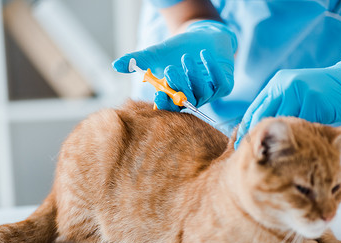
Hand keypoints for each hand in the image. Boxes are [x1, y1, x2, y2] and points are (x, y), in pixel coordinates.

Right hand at [113, 20, 236, 110]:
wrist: (203, 37)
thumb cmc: (177, 50)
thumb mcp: (156, 54)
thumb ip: (137, 61)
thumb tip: (115, 65)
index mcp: (174, 97)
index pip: (169, 107)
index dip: (164, 104)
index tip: (158, 96)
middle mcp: (191, 99)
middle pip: (185, 101)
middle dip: (177, 86)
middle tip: (170, 70)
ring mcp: (209, 94)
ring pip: (202, 93)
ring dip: (193, 76)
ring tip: (186, 58)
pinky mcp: (225, 86)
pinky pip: (220, 83)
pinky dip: (212, 69)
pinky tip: (204, 54)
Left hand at [235, 44, 340, 147]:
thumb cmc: (323, 93)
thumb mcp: (295, 93)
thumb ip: (280, 107)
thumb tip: (258, 132)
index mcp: (278, 84)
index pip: (256, 110)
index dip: (248, 130)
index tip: (242, 147)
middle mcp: (286, 86)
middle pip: (264, 118)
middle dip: (258, 139)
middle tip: (253, 157)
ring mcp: (300, 92)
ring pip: (283, 125)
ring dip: (279, 143)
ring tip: (273, 159)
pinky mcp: (315, 102)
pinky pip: (302, 127)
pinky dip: (300, 140)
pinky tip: (297, 150)